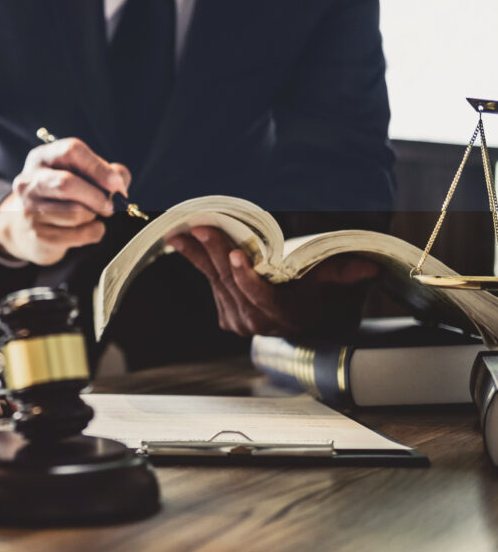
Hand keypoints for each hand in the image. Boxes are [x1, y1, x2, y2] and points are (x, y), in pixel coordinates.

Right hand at [0, 138, 130, 264]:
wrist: (25, 230)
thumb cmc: (61, 197)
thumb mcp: (80, 175)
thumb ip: (106, 172)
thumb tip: (120, 182)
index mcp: (42, 158)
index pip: (71, 152)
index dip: (98, 167)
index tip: (116, 183)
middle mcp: (29, 181)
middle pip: (67, 183)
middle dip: (96, 196)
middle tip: (110, 205)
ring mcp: (29, 209)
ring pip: (75, 213)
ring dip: (94, 215)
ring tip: (92, 215)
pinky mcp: (38, 235)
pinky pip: (78, 234)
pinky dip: (94, 232)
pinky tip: (90, 228)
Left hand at [168, 226, 379, 337]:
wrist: (299, 319)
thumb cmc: (314, 293)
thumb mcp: (328, 281)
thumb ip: (342, 272)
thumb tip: (370, 268)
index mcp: (284, 316)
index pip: (262, 297)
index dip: (247, 277)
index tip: (236, 255)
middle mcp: (258, 323)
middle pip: (233, 284)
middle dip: (215, 253)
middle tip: (201, 228)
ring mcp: (239, 321)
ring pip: (216, 282)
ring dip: (198, 254)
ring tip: (182, 231)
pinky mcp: (225, 316)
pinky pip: (209, 283)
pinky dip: (196, 260)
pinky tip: (181, 242)